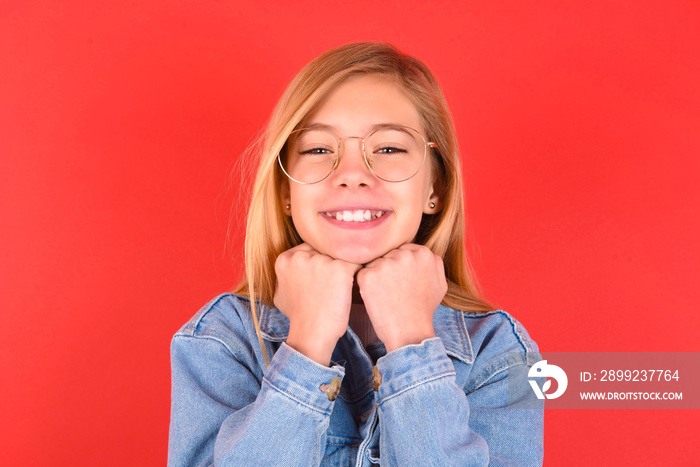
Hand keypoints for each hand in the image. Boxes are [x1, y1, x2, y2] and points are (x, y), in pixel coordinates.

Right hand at [274, 243, 361, 364]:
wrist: (311, 335)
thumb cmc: (298, 317)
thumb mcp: (280, 293)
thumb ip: (287, 275)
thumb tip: (294, 267)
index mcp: (286, 259)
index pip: (310, 248)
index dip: (321, 261)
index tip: (325, 276)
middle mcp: (301, 256)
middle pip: (326, 249)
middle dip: (333, 261)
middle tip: (337, 279)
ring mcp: (321, 261)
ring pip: (341, 255)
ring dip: (346, 266)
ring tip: (347, 284)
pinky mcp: (340, 269)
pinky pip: (357, 263)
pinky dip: (359, 272)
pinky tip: (357, 284)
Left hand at [356, 244, 447, 352]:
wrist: (409, 333)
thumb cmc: (424, 310)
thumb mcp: (440, 284)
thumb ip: (434, 263)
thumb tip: (424, 252)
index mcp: (423, 253)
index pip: (402, 250)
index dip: (399, 267)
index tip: (401, 282)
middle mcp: (405, 254)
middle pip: (388, 255)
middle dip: (387, 269)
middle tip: (393, 291)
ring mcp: (386, 264)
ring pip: (374, 263)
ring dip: (376, 276)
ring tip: (386, 296)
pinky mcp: (369, 276)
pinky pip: (362, 274)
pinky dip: (366, 286)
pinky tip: (376, 298)